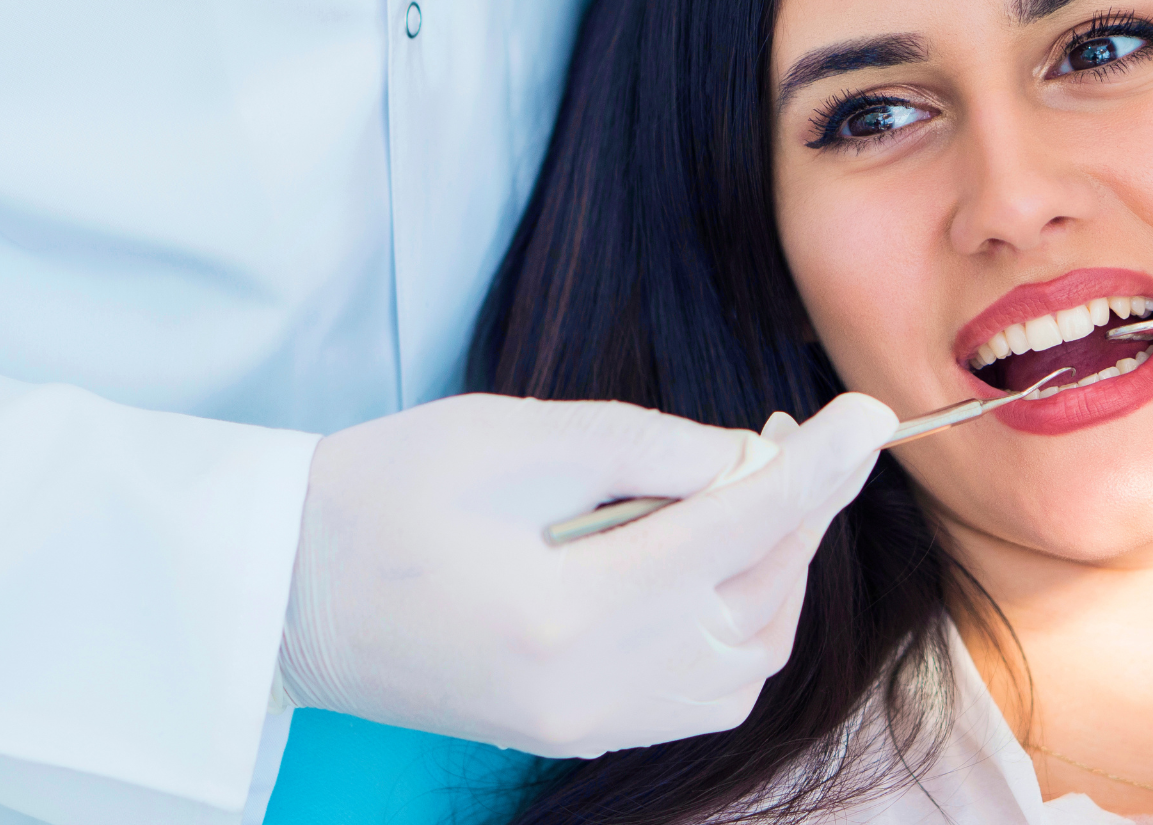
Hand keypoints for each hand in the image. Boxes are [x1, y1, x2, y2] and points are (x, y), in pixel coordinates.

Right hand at [276, 391, 895, 756]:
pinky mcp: (573, 734)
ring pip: (744, 660)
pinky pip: (701, 694)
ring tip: (748, 496)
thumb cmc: (378, 494)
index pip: (736, 531)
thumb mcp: (509, 436)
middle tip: (798, 439)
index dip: (816, 469)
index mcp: (567, 613)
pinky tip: (711, 564)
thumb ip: (643, 445)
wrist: (280, 591)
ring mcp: (582, 727)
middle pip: (752, 602)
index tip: (872, 417)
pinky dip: (732, 626)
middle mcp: (590, 692)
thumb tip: (743, 457)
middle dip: (794, 515)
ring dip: (771, 575)